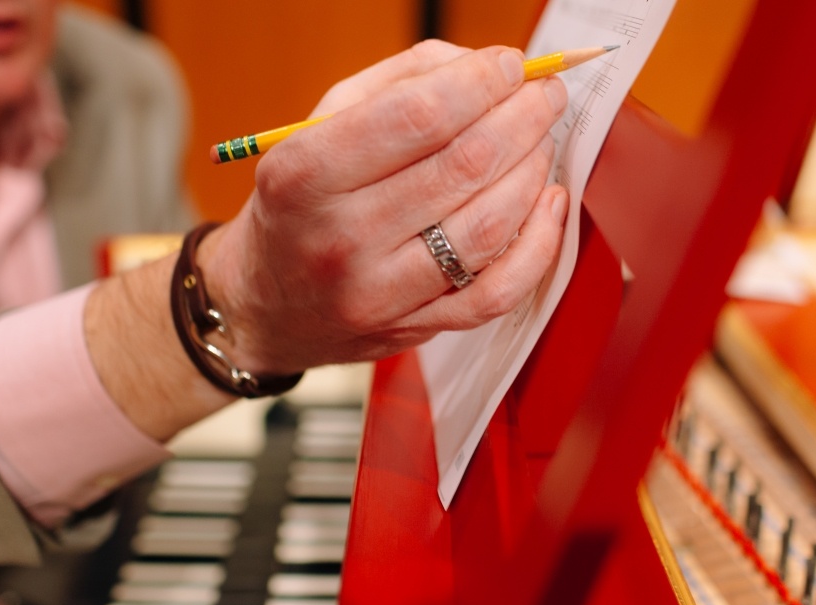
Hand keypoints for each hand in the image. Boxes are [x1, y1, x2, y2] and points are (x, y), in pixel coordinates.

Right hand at [205, 40, 569, 375]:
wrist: (267, 305)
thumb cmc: (302, 204)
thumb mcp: (318, 127)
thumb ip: (398, 83)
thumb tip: (483, 67)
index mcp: (305, 173)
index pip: (417, 116)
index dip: (480, 82)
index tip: (509, 65)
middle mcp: (340, 237)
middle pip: (464, 166)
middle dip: (521, 118)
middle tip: (544, 95)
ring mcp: (379, 293)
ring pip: (489, 227)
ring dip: (532, 172)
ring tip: (540, 142)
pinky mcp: (414, 329)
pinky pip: (498, 292)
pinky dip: (539, 245)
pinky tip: (548, 204)